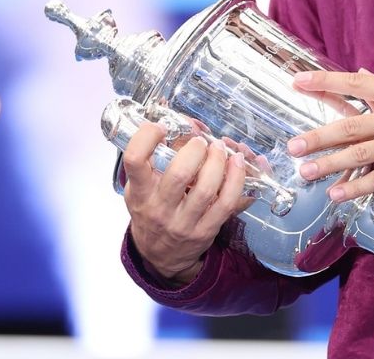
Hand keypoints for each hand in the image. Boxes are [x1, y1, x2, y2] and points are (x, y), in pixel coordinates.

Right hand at [121, 121, 249, 284]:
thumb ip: (152, 158)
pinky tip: (238, 164)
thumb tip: (176, 118)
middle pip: (179, 175)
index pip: (134, 161)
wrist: (160, 255)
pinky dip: (237, 180)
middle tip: (201, 141)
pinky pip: (226, 203)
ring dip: (219, 162)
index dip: (146, 138)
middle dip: (195, 150)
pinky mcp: (207, 229)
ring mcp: (184, 221)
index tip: (160, 127)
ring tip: (222, 148)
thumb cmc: (152, 212)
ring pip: (206, 189)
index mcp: (140, 192)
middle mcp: (159, 208)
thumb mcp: (141, 187)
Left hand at [287, 70, 373, 201]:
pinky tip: (338, 194)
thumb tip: (362, 76)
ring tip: (306, 171)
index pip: (356, 84)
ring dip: (331, 164)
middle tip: (293, 145)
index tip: (298, 82)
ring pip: (361, 154)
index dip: (326, 83)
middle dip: (319, 136)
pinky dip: (357, 187)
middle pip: (352, 125)